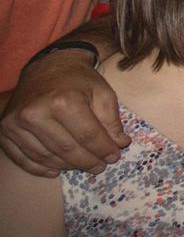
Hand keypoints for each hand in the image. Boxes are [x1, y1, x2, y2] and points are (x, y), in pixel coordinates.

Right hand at [0, 52, 126, 175]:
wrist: (48, 66)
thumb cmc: (79, 80)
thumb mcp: (103, 92)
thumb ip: (112, 120)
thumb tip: (120, 144)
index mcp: (63, 101)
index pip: (87, 135)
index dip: (103, 149)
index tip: (114, 157)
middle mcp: (36, 113)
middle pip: (66, 149)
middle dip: (86, 161)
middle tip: (99, 167)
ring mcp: (16, 123)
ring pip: (45, 156)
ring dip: (66, 166)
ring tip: (82, 166)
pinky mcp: (5, 130)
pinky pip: (22, 158)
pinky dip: (39, 168)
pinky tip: (56, 171)